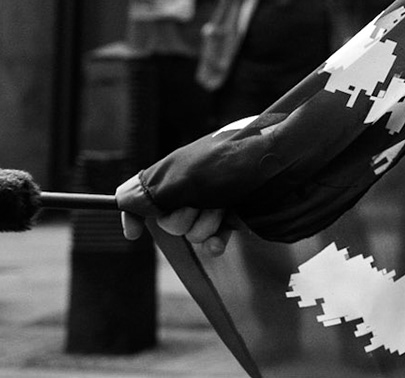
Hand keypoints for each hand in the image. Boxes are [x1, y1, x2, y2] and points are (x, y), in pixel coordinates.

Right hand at [117, 173, 231, 253]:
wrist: (282, 165)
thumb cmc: (232, 164)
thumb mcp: (185, 175)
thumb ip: (152, 192)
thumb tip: (122, 198)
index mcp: (178, 168)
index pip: (144, 192)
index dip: (134, 213)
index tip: (133, 235)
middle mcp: (194, 184)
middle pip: (167, 220)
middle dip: (182, 217)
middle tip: (202, 200)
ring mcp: (215, 200)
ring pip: (191, 232)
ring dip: (205, 223)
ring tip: (225, 205)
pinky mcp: (235, 215)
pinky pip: (211, 240)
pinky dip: (214, 241)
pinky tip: (221, 241)